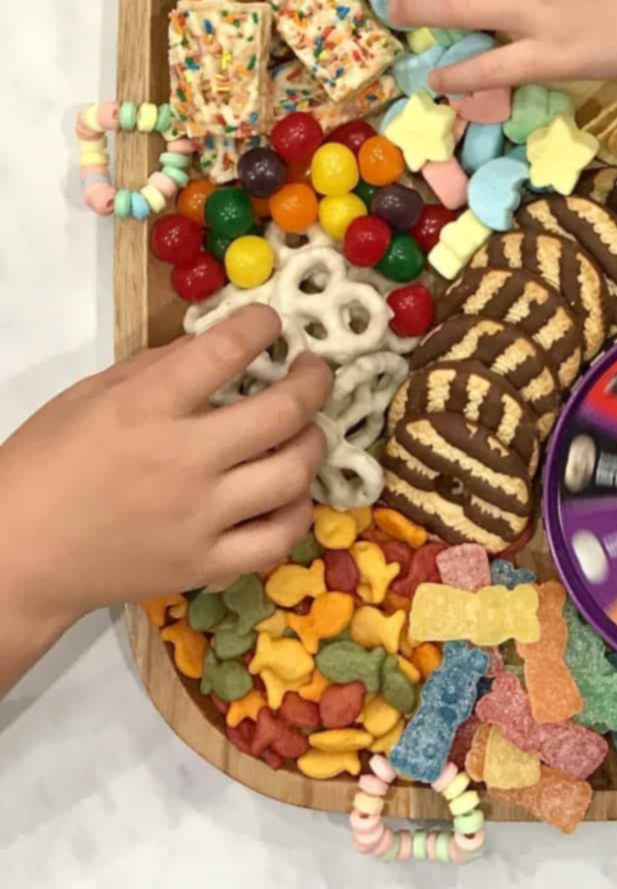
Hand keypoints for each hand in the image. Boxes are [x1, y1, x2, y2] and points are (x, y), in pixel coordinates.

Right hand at [1, 307, 328, 683]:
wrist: (18, 553)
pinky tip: (290, 492)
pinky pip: (277, 540)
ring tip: (305, 430)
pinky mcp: (205, 565)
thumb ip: (158, 365)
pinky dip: (297, 512)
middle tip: (314, 370)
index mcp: (148, 408)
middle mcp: (184, 461)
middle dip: (314, 381)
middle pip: (282, 413)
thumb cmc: (47, 462)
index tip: (271, 322)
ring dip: (312, 443)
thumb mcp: (91, 394)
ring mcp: (200, 518)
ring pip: (292, 475)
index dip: (262, 325)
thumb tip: (217, 344)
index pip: (228, 351)